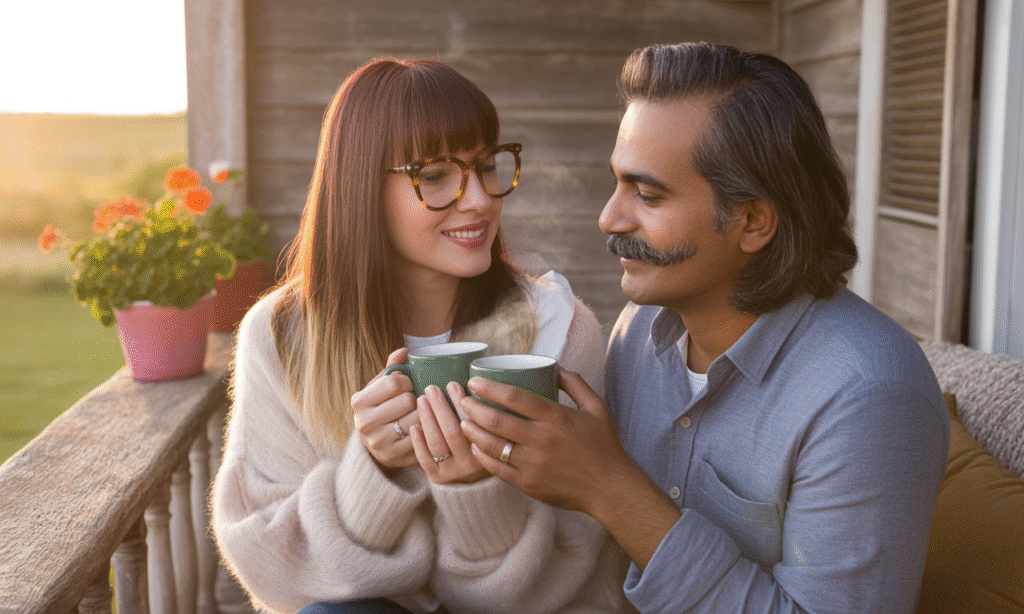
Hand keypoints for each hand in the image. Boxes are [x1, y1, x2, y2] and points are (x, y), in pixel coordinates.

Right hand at [350, 348, 418, 469]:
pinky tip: (424, 425)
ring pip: (417, 419)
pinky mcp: (393, 456)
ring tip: (422, 410)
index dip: (409, 381)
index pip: (395, 382)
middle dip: (416, 397)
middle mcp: (364, 423)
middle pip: (407, 401)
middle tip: (417, 399)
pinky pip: (421, 437)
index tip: (410, 384)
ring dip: (425, 413)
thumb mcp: (380, 386)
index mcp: (359, 401)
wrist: (376, 441)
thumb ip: (392, 367)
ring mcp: (378, 442)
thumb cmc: (382, 406)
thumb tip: (405, 351)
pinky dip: (426, 429)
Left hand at [410, 383, 488, 483]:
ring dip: (427, 419)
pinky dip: (418, 441)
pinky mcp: (438, 477)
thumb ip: (483, 409)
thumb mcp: (490, 428)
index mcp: (489, 449)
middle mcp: (473, 464)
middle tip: (432, 389)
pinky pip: (425, 459)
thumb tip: (470, 380)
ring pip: (437, 443)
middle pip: (453, 432)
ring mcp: (454, 472)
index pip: (474, 423)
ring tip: (421, 400)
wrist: (475, 476)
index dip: (461, 403)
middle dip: (440, 407)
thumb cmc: (483, 440)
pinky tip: (414, 426)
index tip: (452, 384)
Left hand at [459, 367, 638, 512]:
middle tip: (462, 400)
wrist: (610, 488)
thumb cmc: (604, 446)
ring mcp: (533, 465)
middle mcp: (542, 441)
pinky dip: (482, 457)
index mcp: (557, 418)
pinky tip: (475, 446)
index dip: (490, 387)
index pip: (515, 397)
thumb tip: (555, 367)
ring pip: (492, 446)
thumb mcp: (597, 408)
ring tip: (462, 422)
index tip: (474, 382)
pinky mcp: (529, 485)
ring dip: (472, 431)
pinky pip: (497, 470)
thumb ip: (576, 384)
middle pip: (497, 420)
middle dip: (473, 408)